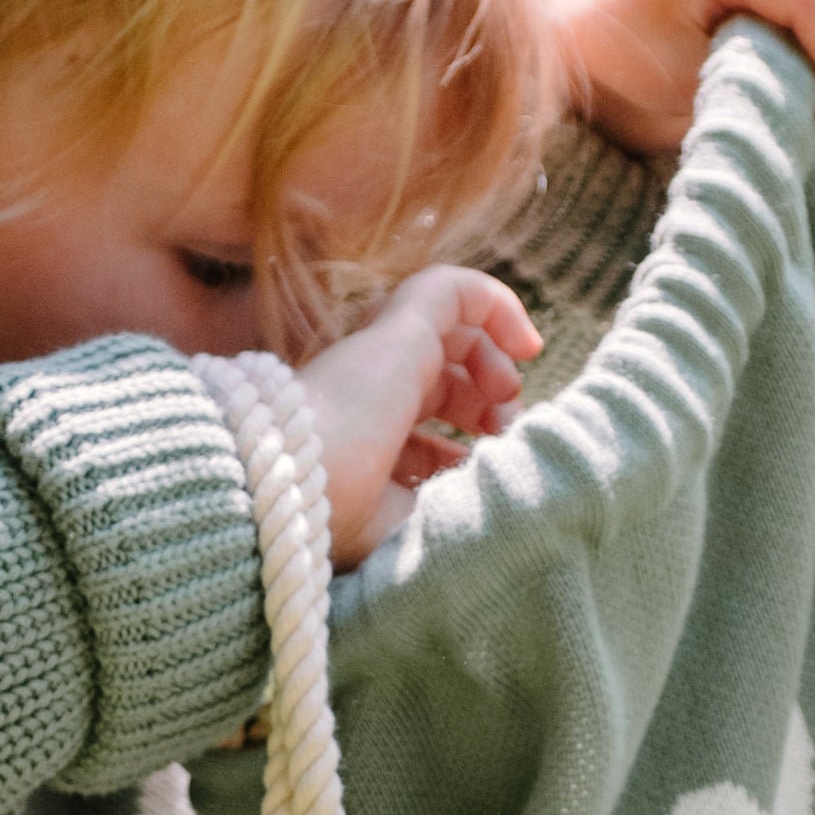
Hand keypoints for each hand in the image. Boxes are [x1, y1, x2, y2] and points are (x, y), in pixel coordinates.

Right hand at [294, 258, 539, 564]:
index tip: (489, 472)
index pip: (421, 431)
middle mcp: (368, 391)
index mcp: (362, 441)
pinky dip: (495, 302)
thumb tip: (491, 488)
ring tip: (510, 392)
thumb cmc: (337, 521)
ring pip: (446, 326)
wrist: (288, 491)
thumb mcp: (402, 525)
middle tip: (505, 430)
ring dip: (491, 355)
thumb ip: (441, 503)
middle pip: (439, 378)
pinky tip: (526, 342)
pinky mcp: (397, 328)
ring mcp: (379, 354)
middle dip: (484, 402)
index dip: (464, 448)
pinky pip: (452, 289)